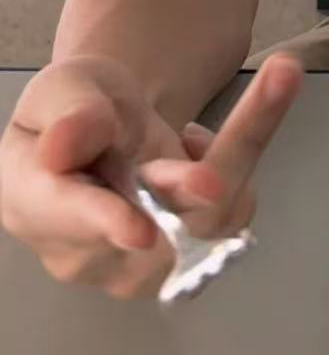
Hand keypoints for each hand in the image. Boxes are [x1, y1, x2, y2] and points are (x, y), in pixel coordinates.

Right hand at [0, 52, 302, 298]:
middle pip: (154, 224)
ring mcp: (136, 267)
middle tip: (269, 88)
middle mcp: (82, 253)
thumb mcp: (67, 89)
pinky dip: (233, 159)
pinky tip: (193, 146)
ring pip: (206, 220)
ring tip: (197, 120)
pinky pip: (232, 211)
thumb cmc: (73, 111)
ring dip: (235, 146)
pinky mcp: (186, 260)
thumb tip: (65, 145)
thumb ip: (71, 112)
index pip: (70, 215)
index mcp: (33, 201)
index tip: (141, 230)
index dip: (106, 222)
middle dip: (198, 175)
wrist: (105, 134)